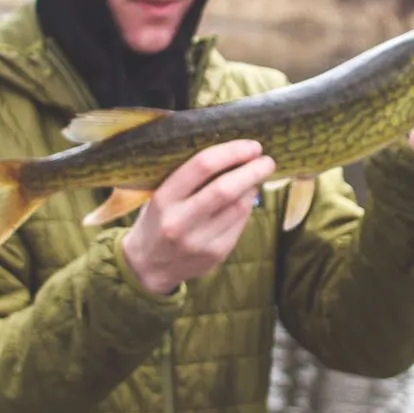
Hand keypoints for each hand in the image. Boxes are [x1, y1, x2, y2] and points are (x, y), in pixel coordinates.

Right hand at [121, 139, 274, 296]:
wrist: (147, 266)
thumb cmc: (156, 220)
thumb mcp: (160, 195)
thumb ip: (188, 178)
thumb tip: (232, 156)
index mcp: (164, 198)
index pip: (202, 166)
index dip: (231, 152)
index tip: (250, 146)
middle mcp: (180, 221)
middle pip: (225, 189)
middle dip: (252, 170)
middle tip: (266, 159)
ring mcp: (199, 241)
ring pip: (239, 207)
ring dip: (253, 188)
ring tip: (257, 176)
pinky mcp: (215, 254)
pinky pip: (240, 224)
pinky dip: (247, 206)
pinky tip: (247, 198)